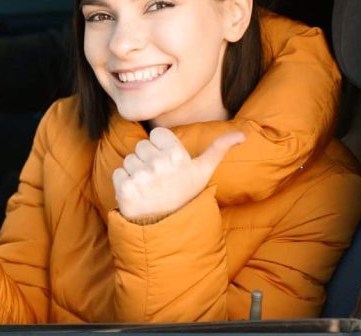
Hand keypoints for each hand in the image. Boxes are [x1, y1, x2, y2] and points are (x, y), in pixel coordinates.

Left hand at [113, 127, 244, 218]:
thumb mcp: (204, 171)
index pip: (156, 134)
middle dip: (147, 159)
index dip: (160, 147)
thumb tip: (242, 134)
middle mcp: (158, 163)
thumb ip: (219, 148)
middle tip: (158, 178)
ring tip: (149, 187)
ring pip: (129, 159)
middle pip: (141, 146)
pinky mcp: (125, 188)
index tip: (168, 163)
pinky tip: (138, 193)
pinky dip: (124, 183)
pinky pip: (118, 173)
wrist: (170, 226)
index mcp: (176, 154)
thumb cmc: (186, 194)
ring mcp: (140, 176)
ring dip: (135, 172)